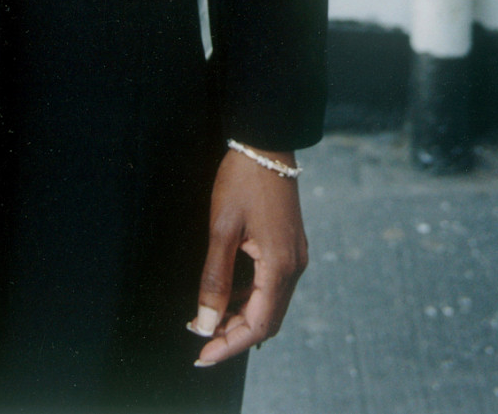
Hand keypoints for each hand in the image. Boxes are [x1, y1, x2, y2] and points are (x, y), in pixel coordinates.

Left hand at [187, 146, 307, 367]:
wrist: (265, 142)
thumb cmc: (242, 181)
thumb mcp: (222, 228)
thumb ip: (215, 279)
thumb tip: (207, 324)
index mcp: (280, 266)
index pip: (258, 325)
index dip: (230, 344)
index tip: (202, 356)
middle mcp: (294, 267)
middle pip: (268, 321)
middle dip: (235, 337)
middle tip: (202, 344)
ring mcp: (295, 256)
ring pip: (270, 305)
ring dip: (242, 318)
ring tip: (209, 323)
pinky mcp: (290, 246)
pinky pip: (272, 286)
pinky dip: (250, 299)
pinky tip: (228, 297)